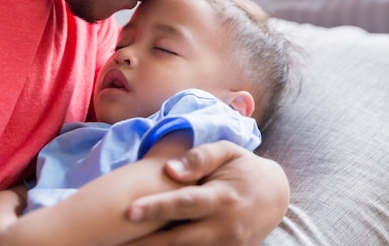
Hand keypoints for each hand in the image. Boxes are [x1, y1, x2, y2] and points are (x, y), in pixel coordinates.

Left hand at [123, 141, 289, 245]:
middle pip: (178, 239)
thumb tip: (170, 170)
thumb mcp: (227, 152)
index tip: (129, 210)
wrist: (275, 196)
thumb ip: (200, 157)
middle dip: (145, 242)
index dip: (157, 208)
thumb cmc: (244, 168)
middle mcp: (225, 227)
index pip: (184, 204)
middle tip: (113, 241)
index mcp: (223, 197)